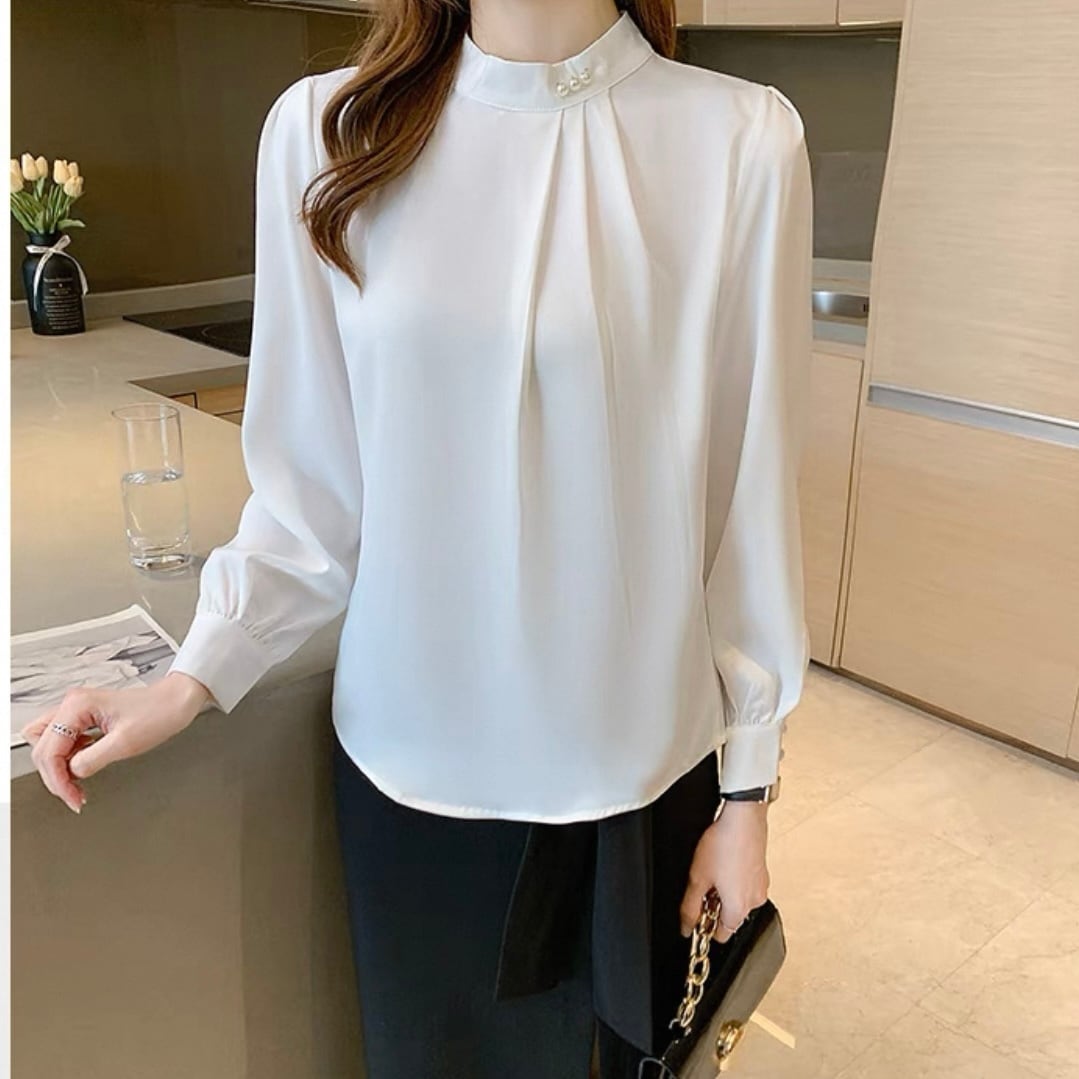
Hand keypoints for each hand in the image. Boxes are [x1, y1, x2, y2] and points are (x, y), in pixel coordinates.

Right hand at [19, 673, 213, 814]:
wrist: (177, 701)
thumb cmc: (159, 713)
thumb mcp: (125, 743)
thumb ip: (92, 760)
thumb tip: (72, 773)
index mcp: (78, 705)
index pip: (48, 750)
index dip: (56, 779)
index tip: (71, 796)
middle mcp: (73, 704)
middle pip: (41, 747)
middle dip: (54, 775)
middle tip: (73, 794)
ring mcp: (78, 709)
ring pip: (48, 743)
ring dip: (59, 767)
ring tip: (77, 783)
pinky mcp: (86, 716)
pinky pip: (64, 741)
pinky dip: (69, 758)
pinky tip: (85, 766)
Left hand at [679, 800, 769, 943]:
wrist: (743, 818)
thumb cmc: (723, 844)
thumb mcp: (698, 878)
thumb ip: (690, 907)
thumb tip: (685, 927)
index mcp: (739, 909)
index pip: (722, 935)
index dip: (705, 925)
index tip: (696, 911)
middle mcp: (755, 901)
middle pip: (730, 918)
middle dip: (714, 907)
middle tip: (702, 885)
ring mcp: (761, 886)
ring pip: (739, 901)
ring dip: (725, 893)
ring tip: (712, 871)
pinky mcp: (762, 872)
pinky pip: (746, 886)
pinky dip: (735, 881)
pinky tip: (724, 863)